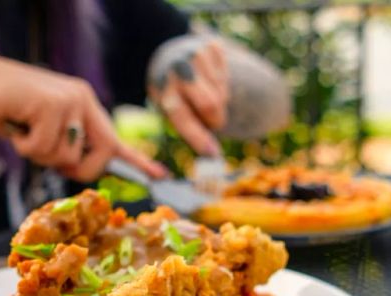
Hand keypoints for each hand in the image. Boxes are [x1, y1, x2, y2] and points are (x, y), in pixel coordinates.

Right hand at [0, 52, 165, 181]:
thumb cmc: (9, 111)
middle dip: (78, 168)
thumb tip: (80, 170)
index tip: (160, 175)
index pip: (115, 139)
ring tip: (24, 129)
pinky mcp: (50, 105)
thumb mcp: (44, 130)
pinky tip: (16, 125)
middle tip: (51, 159)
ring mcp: (68, 101)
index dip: (137, 160)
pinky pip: (42, 147)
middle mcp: (82, 100)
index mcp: (85, 105)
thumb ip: (65, 146)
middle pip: (100, 155)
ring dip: (39, 153)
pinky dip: (24, 146)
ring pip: (65, 156)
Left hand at [147, 36, 228, 156]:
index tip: (212, 154)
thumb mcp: (167, 108)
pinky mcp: (212, 45)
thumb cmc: (169, 90)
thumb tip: (212, 154)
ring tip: (202, 95)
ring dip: (218, 101)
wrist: (167, 52)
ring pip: (222, 93)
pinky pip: (226, 76)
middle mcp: (179, 70)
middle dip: (214, 120)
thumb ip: (187, 127)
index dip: (199, 138)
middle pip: (211, 105)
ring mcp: (197, 54)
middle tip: (211, 123)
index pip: (184, 118)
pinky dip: (221, 84)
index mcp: (163, 90)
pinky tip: (207, 79)